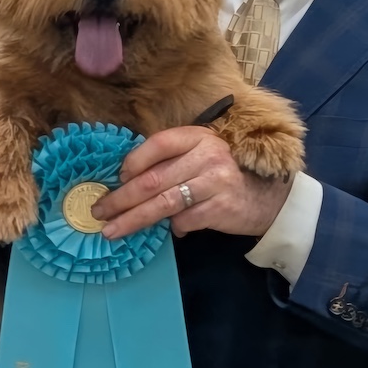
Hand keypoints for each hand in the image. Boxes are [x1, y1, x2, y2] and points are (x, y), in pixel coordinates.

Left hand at [92, 126, 292, 240]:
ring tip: (112, 230)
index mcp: (198, 137)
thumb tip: (127, 181)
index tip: (117, 179)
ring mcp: (215, 181)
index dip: (133, 162)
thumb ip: (171, 163)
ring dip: (133, 219)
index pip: (158, 144)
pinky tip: (170, 231)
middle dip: (121, 199)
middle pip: (153, 179)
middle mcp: (207, 155)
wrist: (267, 198)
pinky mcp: (220, 207)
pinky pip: (183, 220)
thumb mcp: (201, 157)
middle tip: (100, 211)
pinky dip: (173, 228)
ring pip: (163, 203)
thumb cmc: (224, 176)